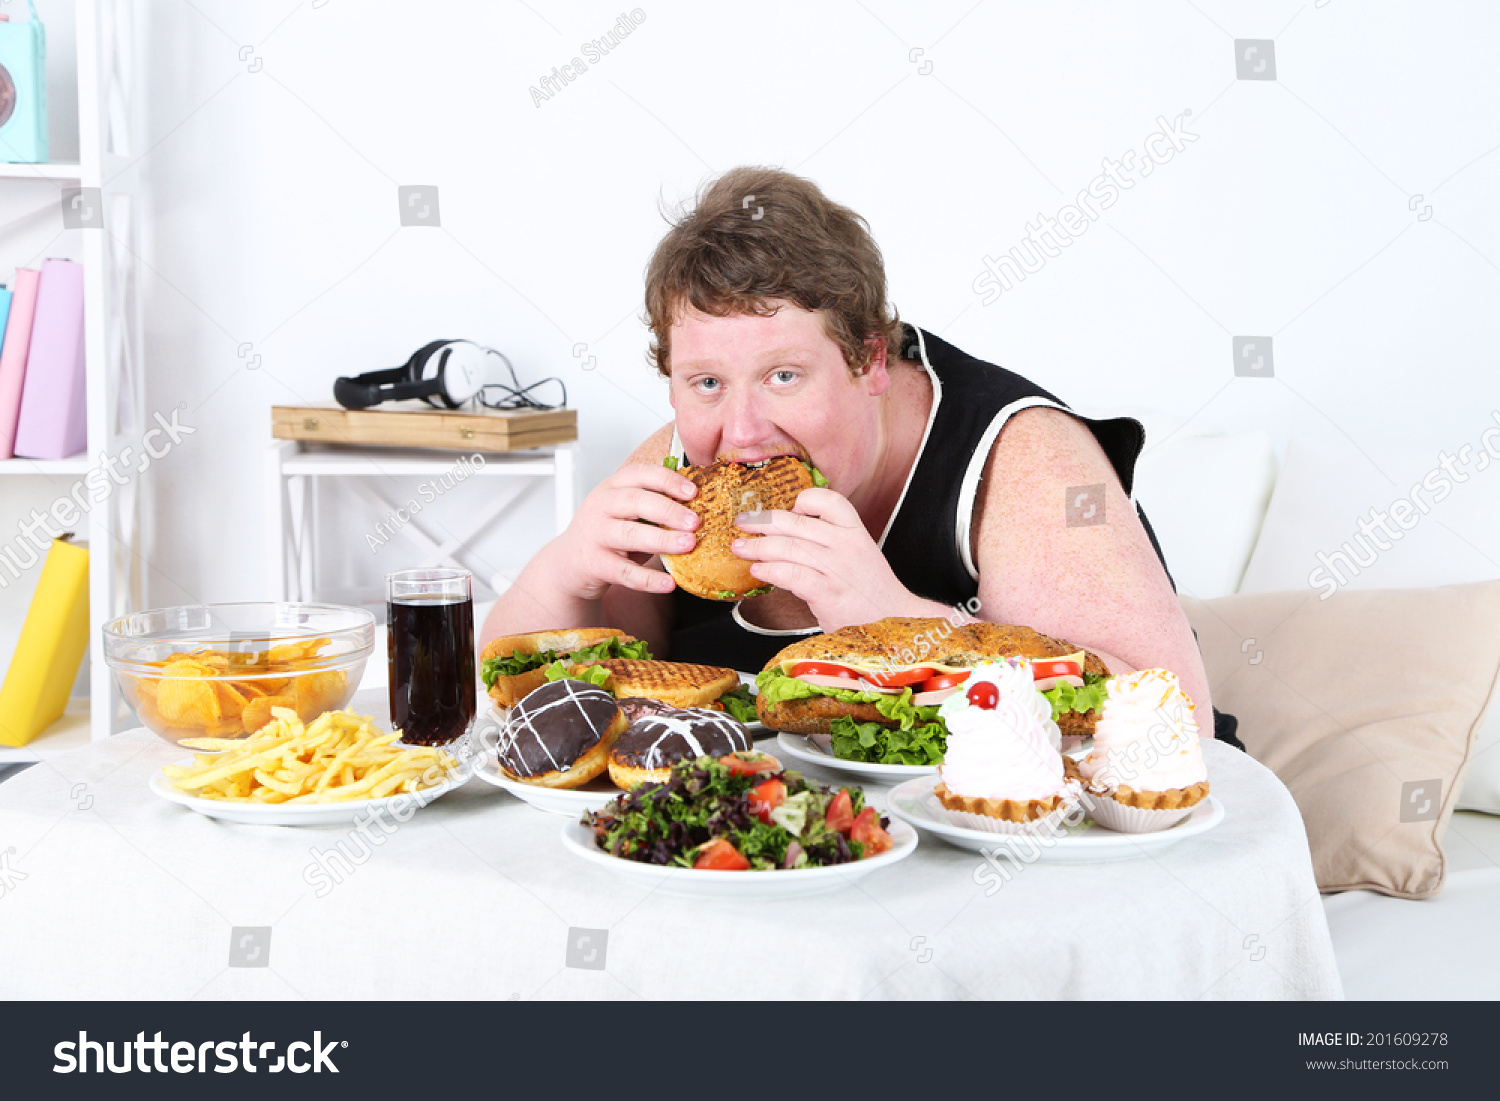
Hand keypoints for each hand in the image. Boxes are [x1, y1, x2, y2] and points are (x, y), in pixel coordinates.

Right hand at [549, 461, 697, 600]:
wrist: (569, 564)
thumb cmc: (607, 534)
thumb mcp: (625, 511)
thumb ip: (653, 505)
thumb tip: (697, 506)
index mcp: (612, 487)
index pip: (640, 474)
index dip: (667, 480)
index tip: (693, 491)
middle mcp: (600, 506)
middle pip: (636, 502)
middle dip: (669, 510)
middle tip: (695, 522)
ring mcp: (595, 535)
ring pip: (630, 535)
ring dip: (662, 539)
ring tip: (688, 544)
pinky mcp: (594, 564)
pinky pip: (624, 572)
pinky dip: (648, 579)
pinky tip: (668, 583)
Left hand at [731, 487, 927, 629]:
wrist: (894, 621)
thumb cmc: (868, 589)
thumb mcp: (858, 554)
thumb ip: (828, 541)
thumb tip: (784, 534)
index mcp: (855, 531)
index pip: (829, 500)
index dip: (804, 500)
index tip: (787, 508)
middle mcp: (847, 545)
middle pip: (797, 523)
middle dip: (762, 521)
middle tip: (742, 523)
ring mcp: (837, 569)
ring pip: (789, 547)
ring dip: (758, 547)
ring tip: (740, 548)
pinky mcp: (828, 593)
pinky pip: (791, 574)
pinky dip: (770, 570)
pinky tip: (758, 570)